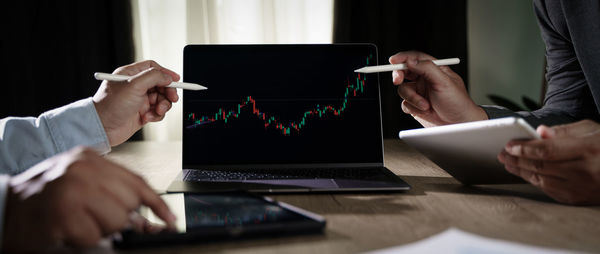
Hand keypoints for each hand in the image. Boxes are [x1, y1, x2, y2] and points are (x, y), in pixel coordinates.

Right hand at [2, 147, 175, 250]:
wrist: (4, 208)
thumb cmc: (45, 199)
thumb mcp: (82, 186)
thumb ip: (115, 195)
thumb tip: (150, 221)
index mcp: (89, 159)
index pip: (137, 181)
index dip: (157, 204)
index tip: (171, 220)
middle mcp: (82, 169)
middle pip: (130, 202)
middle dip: (120, 218)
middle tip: (96, 219)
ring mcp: (72, 190)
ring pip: (117, 220)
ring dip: (101, 230)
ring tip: (79, 221)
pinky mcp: (62, 214)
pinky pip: (94, 237)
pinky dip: (84, 240)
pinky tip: (68, 229)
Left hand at [93, 60, 179, 145]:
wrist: (103, 128)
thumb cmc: (111, 106)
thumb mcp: (134, 85)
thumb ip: (153, 77)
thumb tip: (168, 77)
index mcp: (130, 74)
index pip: (152, 68)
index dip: (165, 73)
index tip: (176, 79)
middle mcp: (135, 86)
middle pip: (160, 84)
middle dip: (168, 91)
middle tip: (172, 98)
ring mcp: (139, 100)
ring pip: (161, 99)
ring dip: (163, 105)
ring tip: (157, 111)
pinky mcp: (141, 113)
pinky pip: (157, 111)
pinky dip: (157, 115)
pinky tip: (148, 118)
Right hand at [389, 51, 486, 126]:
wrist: (458, 124)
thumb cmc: (458, 102)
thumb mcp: (444, 81)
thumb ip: (427, 68)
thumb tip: (411, 60)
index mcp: (434, 69)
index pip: (416, 58)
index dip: (403, 58)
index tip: (393, 61)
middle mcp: (425, 79)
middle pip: (405, 71)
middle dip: (399, 75)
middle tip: (398, 80)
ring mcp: (419, 93)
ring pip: (403, 90)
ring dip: (412, 98)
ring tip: (425, 105)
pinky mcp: (415, 106)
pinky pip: (404, 103)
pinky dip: (412, 107)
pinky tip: (424, 110)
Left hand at [498, 120, 599, 204]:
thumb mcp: (591, 129)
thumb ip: (564, 131)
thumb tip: (540, 132)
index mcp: (588, 150)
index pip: (548, 151)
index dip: (525, 148)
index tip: (508, 145)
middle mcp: (585, 172)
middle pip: (542, 167)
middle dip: (517, 160)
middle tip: (502, 153)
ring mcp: (582, 188)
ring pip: (543, 181)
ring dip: (521, 172)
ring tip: (508, 162)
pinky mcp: (579, 199)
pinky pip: (550, 191)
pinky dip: (534, 181)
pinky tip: (524, 173)